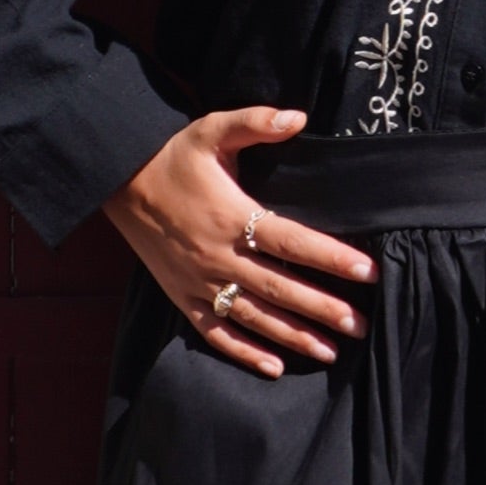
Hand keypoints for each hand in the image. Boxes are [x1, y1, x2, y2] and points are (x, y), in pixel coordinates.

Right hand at [104, 105, 372, 377]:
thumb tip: (299, 117)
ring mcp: (199, 282)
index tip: (368, 273)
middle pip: (280, 288)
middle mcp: (218, 255)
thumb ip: (255, 121)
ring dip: (294, 337)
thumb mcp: (210, 129)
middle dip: (323, 310)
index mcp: (231, 216)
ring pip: (254, 318)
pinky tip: (276, 368)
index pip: (292, 242)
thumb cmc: (172, 156)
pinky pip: (216, 333)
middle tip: (362, 326)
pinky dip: (244, 353)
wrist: (117, 182)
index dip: (331, 258)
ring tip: (332, 351)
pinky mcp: (182, 297)